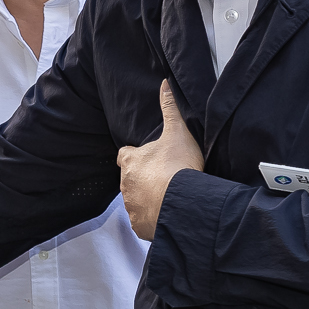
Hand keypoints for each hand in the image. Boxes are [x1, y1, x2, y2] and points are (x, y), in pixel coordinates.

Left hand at [117, 80, 201, 241]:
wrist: (183, 203)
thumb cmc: (179, 167)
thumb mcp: (177, 132)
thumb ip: (170, 108)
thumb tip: (165, 83)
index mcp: (131, 161)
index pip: (125, 156)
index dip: (134, 157)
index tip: (146, 159)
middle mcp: (125, 184)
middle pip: (130, 179)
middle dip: (142, 179)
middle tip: (162, 179)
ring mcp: (131, 206)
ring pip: (135, 200)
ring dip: (146, 199)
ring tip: (166, 197)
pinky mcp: (139, 225)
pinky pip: (142, 221)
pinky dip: (151, 218)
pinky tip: (165, 214)